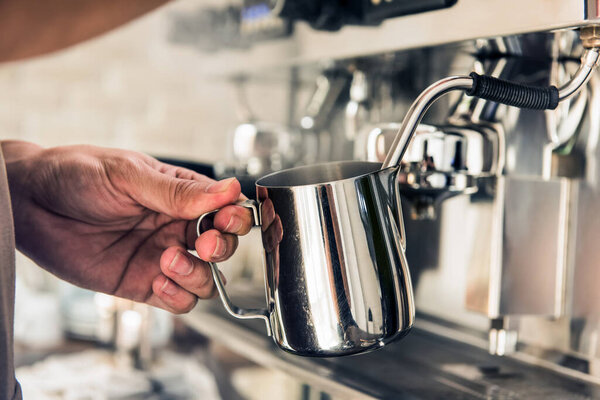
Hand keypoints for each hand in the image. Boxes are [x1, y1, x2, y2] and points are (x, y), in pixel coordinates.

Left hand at [4, 141, 252, 312]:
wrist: (30, 204)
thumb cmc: (76, 175)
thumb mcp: (129, 175)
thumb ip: (178, 192)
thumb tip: (228, 189)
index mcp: (180, 195)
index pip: (226, 209)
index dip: (235, 217)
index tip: (225, 218)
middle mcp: (176, 227)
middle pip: (223, 246)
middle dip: (220, 248)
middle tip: (202, 244)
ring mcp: (161, 257)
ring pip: (206, 278)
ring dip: (198, 275)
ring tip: (167, 261)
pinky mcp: (141, 284)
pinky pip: (177, 301)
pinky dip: (178, 297)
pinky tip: (158, 282)